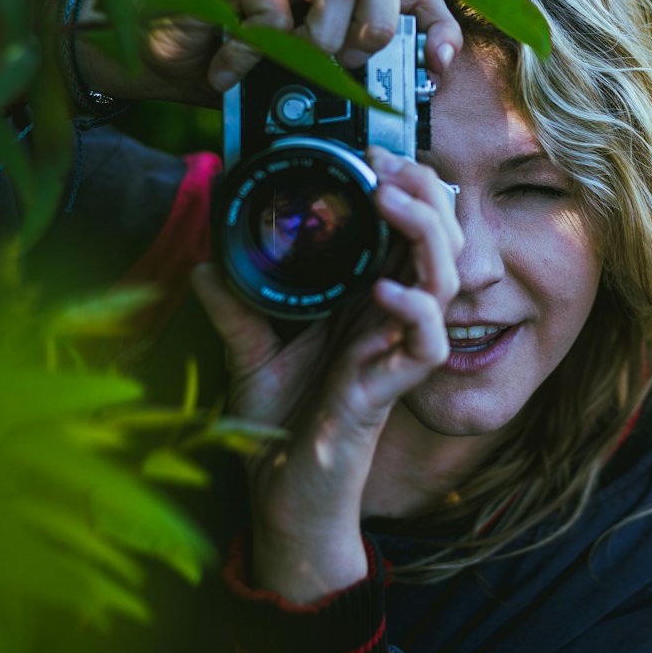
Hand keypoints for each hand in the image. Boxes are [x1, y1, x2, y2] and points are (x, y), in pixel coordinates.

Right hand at [77, 0, 463, 104]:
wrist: (162, 59)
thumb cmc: (241, 71)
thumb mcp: (308, 84)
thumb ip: (352, 78)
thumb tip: (405, 99)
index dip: (438, 30)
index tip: (438, 67)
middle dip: (363, 40)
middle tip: (329, 67)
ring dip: (306, 49)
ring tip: (271, 67)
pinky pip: (271, 8)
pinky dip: (247, 56)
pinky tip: (226, 68)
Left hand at [191, 149, 463, 603]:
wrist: (282, 499)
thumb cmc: (279, 431)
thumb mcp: (250, 355)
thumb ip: (236, 308)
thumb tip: (205, 262)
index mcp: (366, 303)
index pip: (408, 232)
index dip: (404, 187)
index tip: (373, 153)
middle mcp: (390, 321)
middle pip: (442, 243)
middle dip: (426, 195)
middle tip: (389, 166)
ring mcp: (397, 352)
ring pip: (446, 281)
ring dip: (426, 233)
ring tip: (390, 201)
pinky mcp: (392, 389)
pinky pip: (429, 345)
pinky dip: (413, 312)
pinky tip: (383, 291)